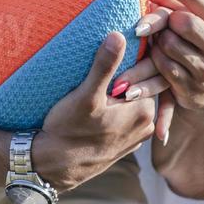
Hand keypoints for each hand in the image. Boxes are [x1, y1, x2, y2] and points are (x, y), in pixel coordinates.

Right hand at [33, 31, 157, 191]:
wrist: (52, 168)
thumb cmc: (67, 131)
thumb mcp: (85, 96)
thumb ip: (104, 66)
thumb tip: (119, 35)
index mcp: (144, 111)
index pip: (150, 73)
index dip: (137, 56)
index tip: (122, 44)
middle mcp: (146, 126)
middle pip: (143, 88)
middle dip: (130, 71)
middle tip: (108, 55)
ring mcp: (135, 137)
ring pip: (134, 102)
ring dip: (123, 89)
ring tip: (102, 75)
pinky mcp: (122, 144)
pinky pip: (126, 117)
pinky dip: (118, 106)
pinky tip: (101, 99)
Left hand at [136, 0, 203, 117]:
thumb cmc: (198, 48)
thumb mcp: (197, 24)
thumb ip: (174, 3)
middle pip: (182, 20)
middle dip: (158, 20)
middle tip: (143, 25)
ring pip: (169, 44)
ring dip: (155, 43)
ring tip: (152, 45)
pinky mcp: (193, 89)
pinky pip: (162, 67)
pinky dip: (151, 62)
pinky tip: (147, 63)